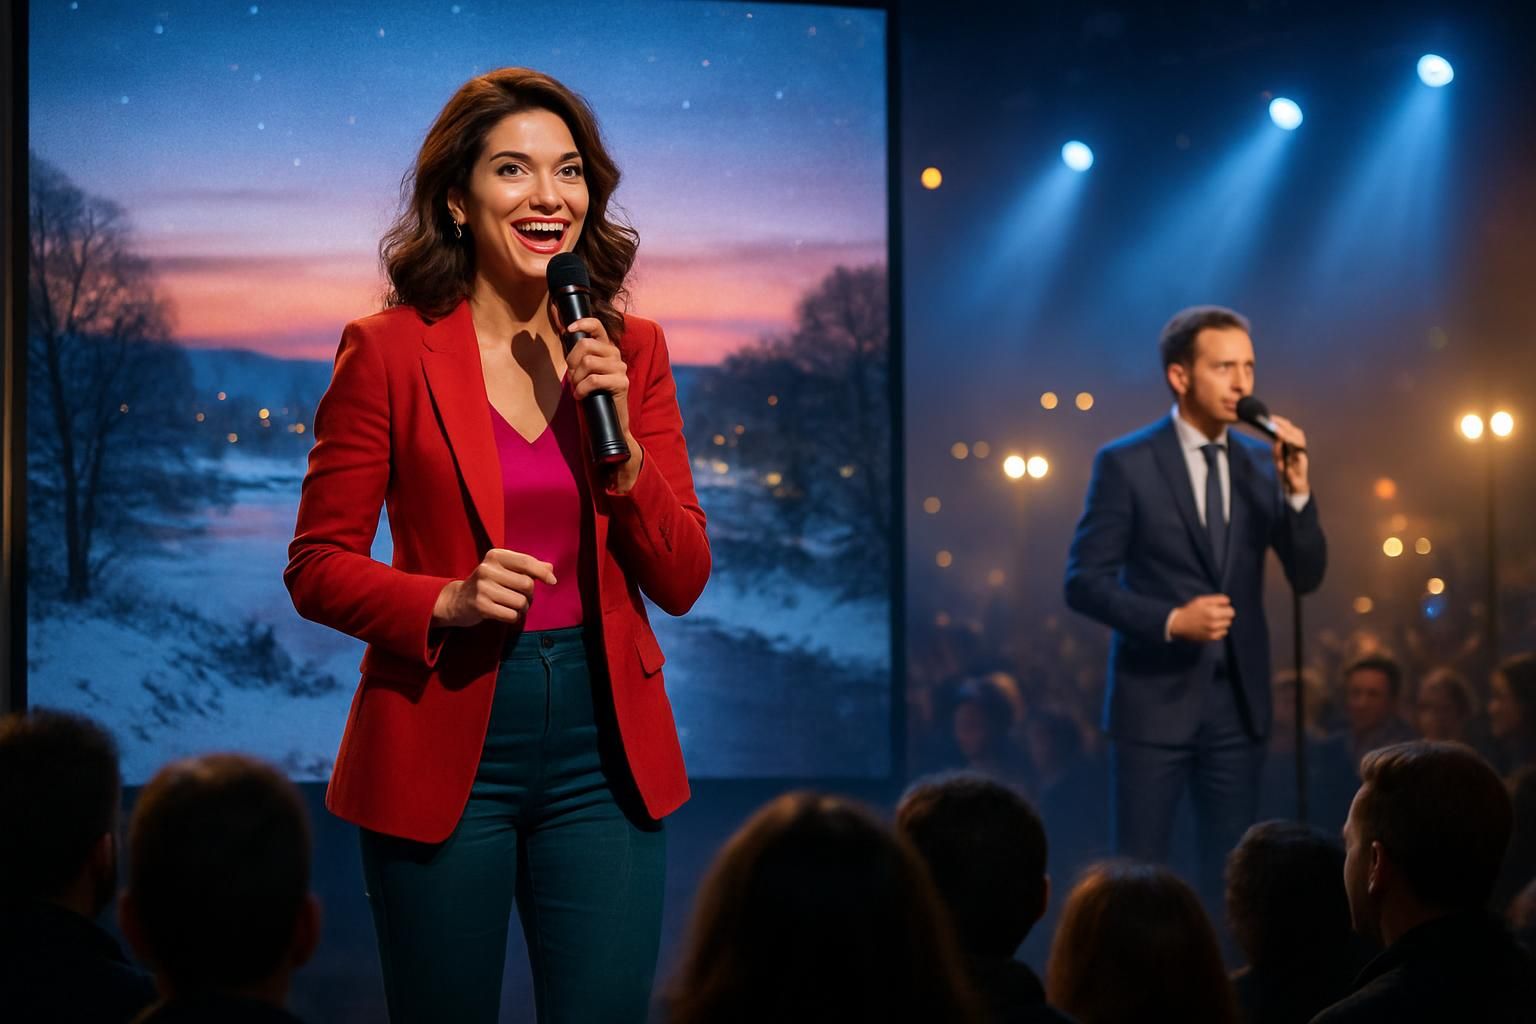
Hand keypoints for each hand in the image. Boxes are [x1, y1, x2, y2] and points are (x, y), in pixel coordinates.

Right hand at [432, 549, 556, 627]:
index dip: (542, 572)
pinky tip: (505, 613)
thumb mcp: (505, 569)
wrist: (458, 600)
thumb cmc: (488, 583)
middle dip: (529, 595)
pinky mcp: (481, 606)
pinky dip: (513, 617)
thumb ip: (527, 567)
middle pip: (527, 584)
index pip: (526, 562)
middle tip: (521, 597)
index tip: (552, 581)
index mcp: (495, 556)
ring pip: (521, 602)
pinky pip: (511, 615)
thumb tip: (550, 568)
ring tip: (512, 606)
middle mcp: (487, 569)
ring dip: (522, 608)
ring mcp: (482, 588)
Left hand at [556, 311, 641, 489]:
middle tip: (572, 377)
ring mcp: (620, 368)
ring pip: (588, 362)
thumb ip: (576, 353)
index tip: (568, 330)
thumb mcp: (582, 371)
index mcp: (606, 348)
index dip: (582, 323)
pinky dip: (582, 389)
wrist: (608, 421)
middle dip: (571, 361)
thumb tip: (562, 330)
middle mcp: (615, 354)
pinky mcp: (621, 383)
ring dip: (576, 378)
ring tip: (578, 388)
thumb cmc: (593, 394)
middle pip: (586, 344)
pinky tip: (581, 396)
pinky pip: (593, 380)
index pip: (597, 325)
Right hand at [1170, 594, 1234, 642]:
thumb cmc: (1191, 610)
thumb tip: (1229, 602)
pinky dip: (1219, 630)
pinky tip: (1211, 627)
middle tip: (1214, 614)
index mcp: (1212, 613)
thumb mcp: (1202, 600)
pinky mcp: (1211, 638)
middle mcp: (1214, 624)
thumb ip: (1217, 599)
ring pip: (1227, 627)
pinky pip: (1222, 633)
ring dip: (1222, 623)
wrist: (1179, 624)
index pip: (1231, 611)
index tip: (1219, 608)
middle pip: (1230, 619)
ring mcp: (1212, 632)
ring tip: (1212, 621)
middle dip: (1224, 616)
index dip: (1226, 608)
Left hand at [1267, 414, 1308, 496]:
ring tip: (1277, 430)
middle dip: (1284, 425)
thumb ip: (1277, 449)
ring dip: (1288, 433)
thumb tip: (1276, 439)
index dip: (1280, 422)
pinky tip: (1285, 441)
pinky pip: (1300, 451)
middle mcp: (1299, 447)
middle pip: (1295, 431)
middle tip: (1272, 421)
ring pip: (1299, 438)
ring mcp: (1302, 453)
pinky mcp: (1303, 461)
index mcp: (1293, 444)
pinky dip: (1293, 445)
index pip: (1289, 429)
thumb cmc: (1286, 470)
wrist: (1293, 485)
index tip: (1270, 417)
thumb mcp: (1277, 458)